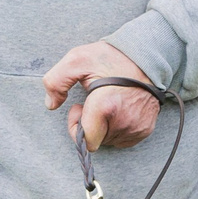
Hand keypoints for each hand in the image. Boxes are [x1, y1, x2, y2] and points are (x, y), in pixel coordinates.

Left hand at [43, 41, 161, 151]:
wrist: (146, 56)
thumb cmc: (111, 58)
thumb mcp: (76, 60)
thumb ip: (55, 82)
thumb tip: (51, 105)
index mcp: (104, 107)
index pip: (86, 142)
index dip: (77, 127)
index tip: (80, 107)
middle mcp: (123, 122)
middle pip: (96, 141)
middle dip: (89, 124)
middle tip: (93, 102)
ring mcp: (137, 127)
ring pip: (110, 140)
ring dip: (104, 126)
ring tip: (107, 103)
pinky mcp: (146, 129)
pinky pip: (125, 140)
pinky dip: (118, 128)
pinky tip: (119, 109)